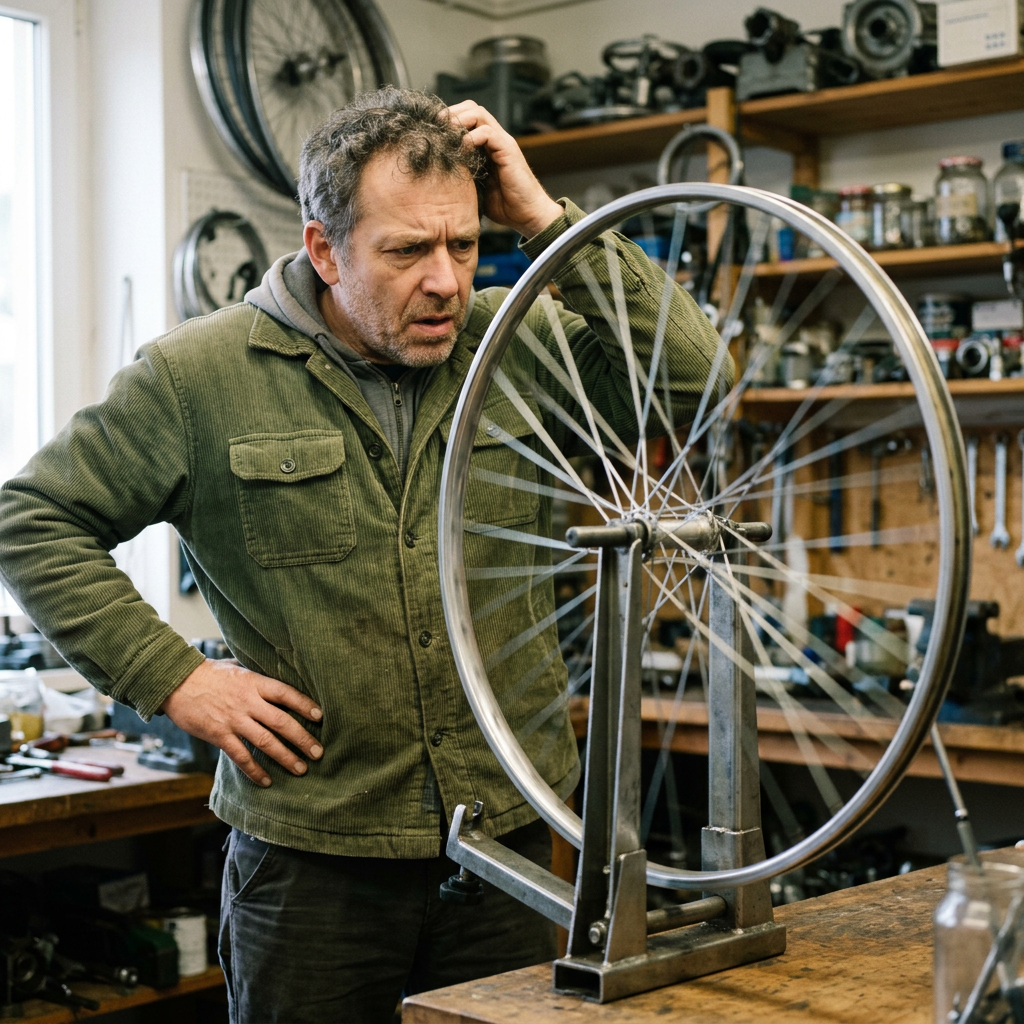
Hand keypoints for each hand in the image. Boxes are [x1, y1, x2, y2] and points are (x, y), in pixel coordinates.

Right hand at [161, 659, 322, 786]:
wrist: (176, 682)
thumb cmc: (209, 673)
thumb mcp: (237, 667)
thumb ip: (256, 676)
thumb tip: (278, 674)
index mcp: (254, 683)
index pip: (286, 694)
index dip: (305, 705)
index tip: (320, 716)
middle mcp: (247, 702)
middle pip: (281, 721)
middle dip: (302, 738)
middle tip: (318, 752)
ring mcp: (233, 720)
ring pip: (265, 741)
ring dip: (285, 757)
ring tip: (301, 769)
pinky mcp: (219, 735)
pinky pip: (240, 756)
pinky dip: (255, 770)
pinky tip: (267, 781)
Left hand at [448, 100, 562, 238]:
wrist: (528, 215)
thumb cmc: (504, 205)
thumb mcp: (475, 187)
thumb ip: (462, 173)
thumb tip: (437, 173)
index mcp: (487, 145)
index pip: (466, 117)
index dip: (448, 119)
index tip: (432, 130)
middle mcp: (495, 138)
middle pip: (471, 108)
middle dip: (451, 114)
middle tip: (435, 127)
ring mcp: (502, 142)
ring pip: (478, 114)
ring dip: (459, 120)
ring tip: (446, 134)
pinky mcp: (508, 150)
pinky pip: (487, 133)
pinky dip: (471, 138)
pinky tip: (461, 149)